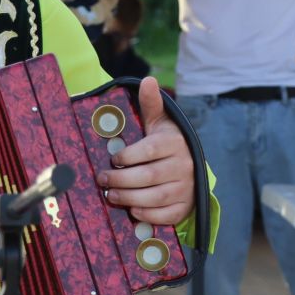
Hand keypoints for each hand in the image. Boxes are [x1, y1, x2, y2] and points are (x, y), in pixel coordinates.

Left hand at [98, 77, 195, 226]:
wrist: (192, 168)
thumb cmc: (167, 143)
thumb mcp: (160, 122)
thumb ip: (152, 103)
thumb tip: (148, 80)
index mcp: (174, 143)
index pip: (149, 150)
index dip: (128, 156)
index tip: (113, 159)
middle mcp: (183, 165)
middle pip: (149, 176)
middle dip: (121, 180)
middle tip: (102, 180)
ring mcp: (186, 188)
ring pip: (156, 197)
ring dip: (129, 198)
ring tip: (111, 195)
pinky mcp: (185, 206)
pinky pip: (166, 215)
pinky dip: (148, 214)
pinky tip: (132, 209)